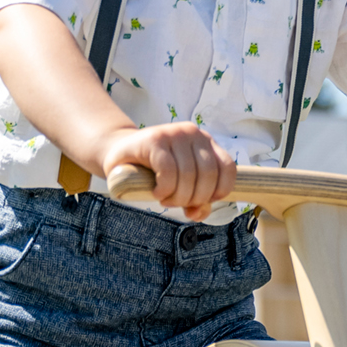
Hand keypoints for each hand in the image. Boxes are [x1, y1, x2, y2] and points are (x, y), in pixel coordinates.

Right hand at [100, 122, 234, 219]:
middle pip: (208, 175)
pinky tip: (157, 192)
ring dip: (177, 197)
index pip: (228, 168)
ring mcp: (174, 133)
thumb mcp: (179, 187)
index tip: (204, 202)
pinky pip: (168, 171)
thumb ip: (194, 201)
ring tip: (166, 200)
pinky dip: (165, 189)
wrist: (118, 156)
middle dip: (194, 198)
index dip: (220, 191)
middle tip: (177, 204)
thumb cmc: (152, 173)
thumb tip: (198, 213)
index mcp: (206, 142)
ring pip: (188, 175)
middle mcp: (193, 133)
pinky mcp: (154, 139)